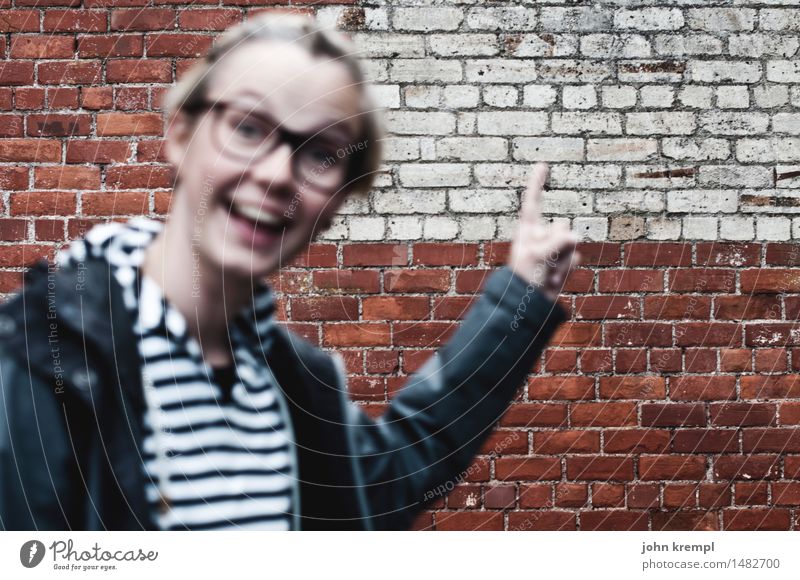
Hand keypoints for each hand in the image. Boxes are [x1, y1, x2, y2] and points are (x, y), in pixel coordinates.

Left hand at [509, 162, 581, 303]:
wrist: (528, 304)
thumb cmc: (525, 278)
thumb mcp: (536, 256)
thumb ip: (557, 242)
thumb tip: (575, 237)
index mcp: (527, 229)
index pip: (533, 201)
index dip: (537, 183)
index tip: (542, 164)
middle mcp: (541, 235)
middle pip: (563, 227)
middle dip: (558, 245)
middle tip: (544, 263)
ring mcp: (553, 248)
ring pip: (572, 244)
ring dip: (562, 261)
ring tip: (547, 274)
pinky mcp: (562, 261)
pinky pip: (575, 258)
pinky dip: (566, 270)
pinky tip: (553, 281)